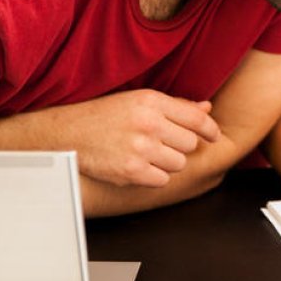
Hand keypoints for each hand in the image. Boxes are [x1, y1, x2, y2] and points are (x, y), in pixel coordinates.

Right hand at [54, 89, 221, 187]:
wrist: (66, 133)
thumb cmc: (105, 115)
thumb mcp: (138, 100)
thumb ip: (175, 106)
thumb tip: (207, 108)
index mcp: (152, 101)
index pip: (197, 119)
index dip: (211, 130)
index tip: (213, 136)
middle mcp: (148, 123)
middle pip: (190, 144)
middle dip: (180, 146)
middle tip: (162, 143)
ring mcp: (140, 148)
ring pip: (179, 163)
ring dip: (168, 162)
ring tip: (148, 154)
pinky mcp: (130, 171)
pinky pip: (162, 180)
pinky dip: (154, 177)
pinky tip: (140, 167)